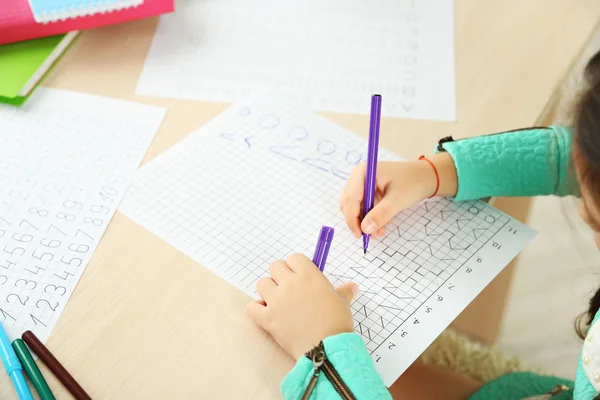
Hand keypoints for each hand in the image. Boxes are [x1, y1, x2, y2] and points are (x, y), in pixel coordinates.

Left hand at [246, 253, 356, 359]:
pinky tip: (266, 315)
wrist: (326, 348)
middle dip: (280, 276)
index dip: (296, 267)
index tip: (300, 277)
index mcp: (309, 276)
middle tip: (289, 289)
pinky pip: (252, 307)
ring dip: (268, 291)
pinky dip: (257, 310)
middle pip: (275, 266)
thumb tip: (353, 287)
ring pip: (262, 283)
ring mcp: (277, 300)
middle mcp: (290, 284)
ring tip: (278, 302)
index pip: (294, 258)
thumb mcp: (342, 303)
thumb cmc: (337, 324)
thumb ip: (343, 292)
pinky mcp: (267, 318)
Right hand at [340, 153, 457, 237]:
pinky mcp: (368, 191)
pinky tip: (382, 223)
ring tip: (381, 231)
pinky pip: (363, 207)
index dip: (352, 218)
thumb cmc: (413, 182)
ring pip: (355, 208)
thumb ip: (380, 214)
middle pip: (349, 203)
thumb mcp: (397, 200)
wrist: (426, 176)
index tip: (359, 235)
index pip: (350, 198)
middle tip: (371, 235)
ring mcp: (362, 183)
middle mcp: (358, 176)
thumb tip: (365, 229)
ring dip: (365, 221)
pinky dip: (370, 217)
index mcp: (363, 172)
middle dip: (359, 221)